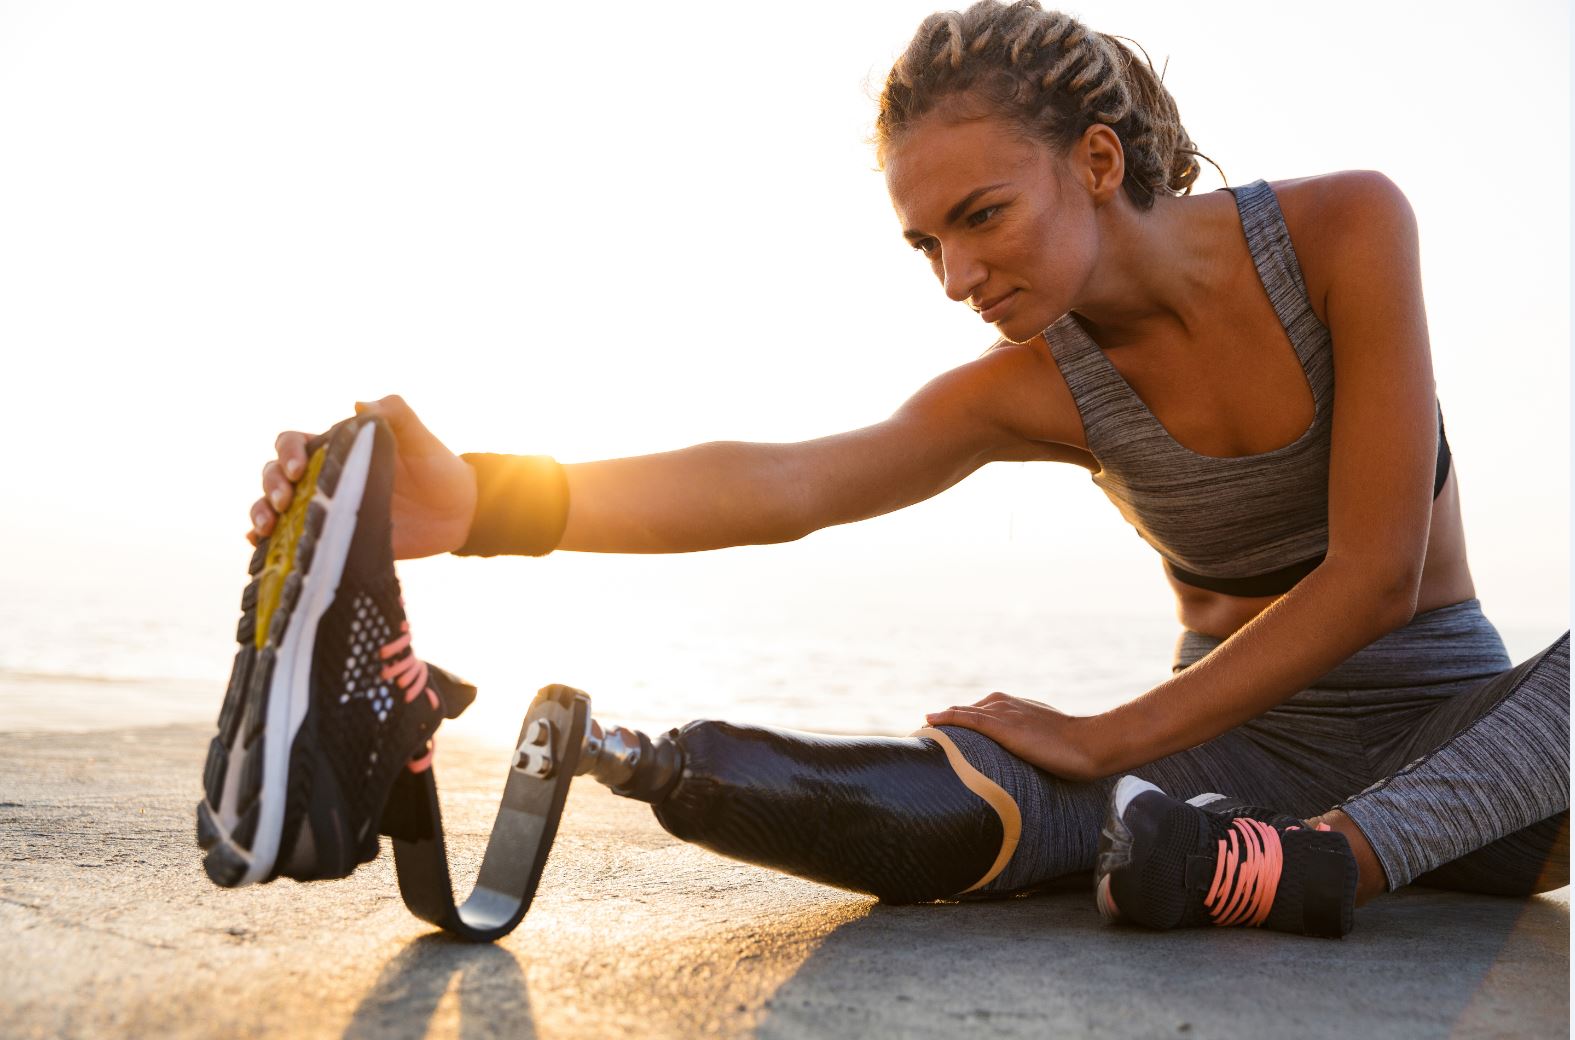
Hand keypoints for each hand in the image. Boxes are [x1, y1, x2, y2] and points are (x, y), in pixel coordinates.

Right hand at [247, 395, 478, 559]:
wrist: (458, 513)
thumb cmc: (438, 468)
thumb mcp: (421, 439)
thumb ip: (395, 414)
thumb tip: (359, 404)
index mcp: (338, 449)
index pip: (294, 443)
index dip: (287, 452)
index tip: (299, 469)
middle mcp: (325, 478)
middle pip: (275, 474)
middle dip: (270, 484)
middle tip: (284, 502)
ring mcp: (326, 509)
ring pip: (274, 506)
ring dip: (260, 512)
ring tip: (266, 527)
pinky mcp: (333, 538)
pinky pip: (292, 540)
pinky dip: (268, 542)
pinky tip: (259, 545)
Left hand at [925, 692, 1107, 782]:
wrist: (1089, 744)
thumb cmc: (1070, 746)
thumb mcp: (1040, 738)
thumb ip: (1022, 743)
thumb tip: (1017, 760)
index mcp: (1009, 705)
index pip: (972, 713)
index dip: (954, 725)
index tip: (936, 737)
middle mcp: (1001, 703)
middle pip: (961, 713)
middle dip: (943, 726)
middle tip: (922, 740)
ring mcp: (1001, 712)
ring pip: (960, 715)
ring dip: (939, 724)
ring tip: (920, 735)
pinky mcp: (1002, 725)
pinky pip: (967, 718)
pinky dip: (947, 719)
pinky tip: (930, 722)